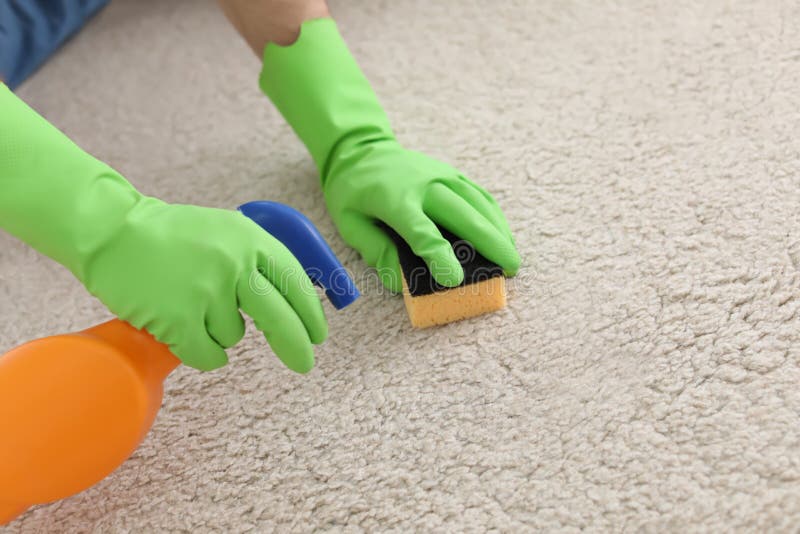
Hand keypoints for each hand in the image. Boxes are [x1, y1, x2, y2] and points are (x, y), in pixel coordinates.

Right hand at [0, 84, 325, 372]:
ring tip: (190, 305)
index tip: (318, 333)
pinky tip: (183, 330)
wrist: (113, 232)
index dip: (310, 312)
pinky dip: (201, 352)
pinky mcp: (180, 320)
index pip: (295, 282)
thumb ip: (258, 259)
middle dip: (296, 345)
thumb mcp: (226, 232)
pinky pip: (209, 356)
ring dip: (218, 332)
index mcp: (250, 240)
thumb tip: (296, 297)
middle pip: (280, 318)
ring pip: (234, 337)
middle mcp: (235, 265)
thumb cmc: (172, 236)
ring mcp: (207, 292)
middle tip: (304, 363)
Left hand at [324, 141, 520, 291]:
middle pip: (464, 216)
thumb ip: (375, 252)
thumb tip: (401, 282)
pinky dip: (495, 216)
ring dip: (499, 231)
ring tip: (512, 258)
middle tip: (510, 269)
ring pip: (479, 204)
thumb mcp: (349, 224)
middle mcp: (424, 185)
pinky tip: (503, 235)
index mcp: (395, 200)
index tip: (455, 280)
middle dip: (490, 244)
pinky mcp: (453, 173)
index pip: (422, 232)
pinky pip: (479, 195)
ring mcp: (442, 175)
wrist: (361, 149)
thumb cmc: (352, 193)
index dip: (439, 257)